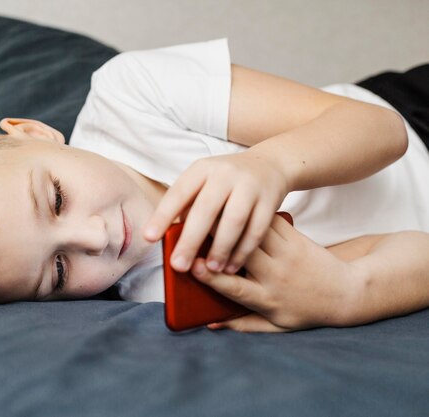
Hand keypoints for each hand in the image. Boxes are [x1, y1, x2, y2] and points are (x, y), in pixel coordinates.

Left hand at [144, 151, 287, 273]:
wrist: (270, 164)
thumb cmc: (226, 181)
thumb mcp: (204, 182)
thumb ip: (188, 205)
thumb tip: (167, 238)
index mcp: (202, 169)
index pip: (178, 193)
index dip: (162, 216)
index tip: (148, 238)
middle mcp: (224, 174)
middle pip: (205, 209)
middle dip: (190, 240)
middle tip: (178, 265)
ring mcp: (249, 185)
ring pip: (233, 221)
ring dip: (220, 249)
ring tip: (210, 268)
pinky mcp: (269, 200)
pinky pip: (256, 230)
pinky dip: (243, 251)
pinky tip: (232, 266)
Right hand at [191, 215, 361, 331]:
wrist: (346, 294)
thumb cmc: (306, 311)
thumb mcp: (277, 326)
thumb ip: (244, 325)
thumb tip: (212, 324)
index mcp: (267, 299)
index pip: (235, 287)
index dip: (212, 277)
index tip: (194, 265)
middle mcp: (276, 275)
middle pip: (242, 253)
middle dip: (216, 238)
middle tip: (192, 224)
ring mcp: (287, 254)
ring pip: (254, 232)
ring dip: (231, 219)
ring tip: (209, 208)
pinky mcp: (295, 238)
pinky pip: (269, 221)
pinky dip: (251, 211)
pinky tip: (235, 203)